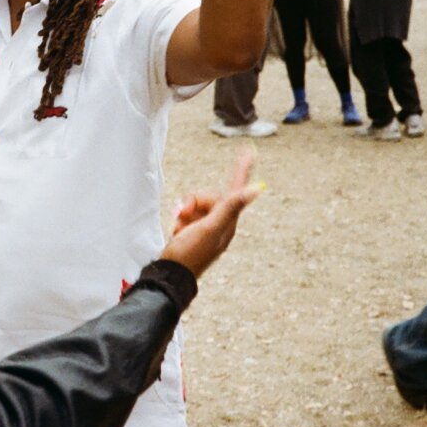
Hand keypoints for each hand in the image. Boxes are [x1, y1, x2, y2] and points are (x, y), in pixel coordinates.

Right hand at [160, 150, 264, 278]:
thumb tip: (257, 189)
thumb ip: (231, 206)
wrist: (169, 276)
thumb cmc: (189, 254)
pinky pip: (188, 215)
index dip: (242, 169)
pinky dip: (180, 219)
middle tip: (182, 214)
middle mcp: (221, 224)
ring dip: (184, 211)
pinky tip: (177, 231)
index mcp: (228, 222)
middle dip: (193, 201)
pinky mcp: (194, 232)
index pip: (237, 190)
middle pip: (209, 197)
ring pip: (196, 205)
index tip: (249, 151)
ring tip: (179, 226)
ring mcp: (207, 229)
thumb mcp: (210, 227)